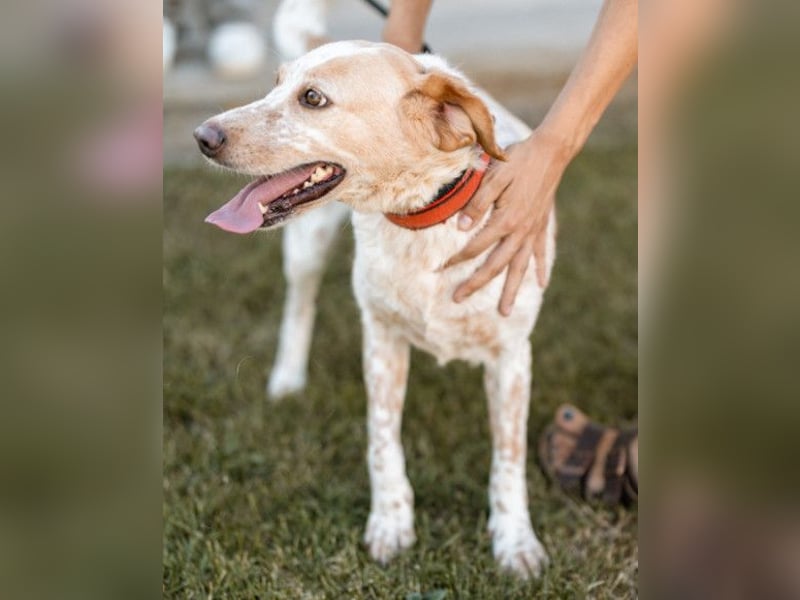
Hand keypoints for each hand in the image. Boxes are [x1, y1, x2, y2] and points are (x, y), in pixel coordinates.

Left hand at [444, 130, 571, 315]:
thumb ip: (476, 204)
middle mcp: (520, 232)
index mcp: (505, 221)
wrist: (551, 152)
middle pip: (495, 266)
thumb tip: (460, 229)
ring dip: (511, 291)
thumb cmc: (518, 161)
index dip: (456, 260)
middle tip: (457, 300)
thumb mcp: (493, 177)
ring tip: (504, 313)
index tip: (438, 269)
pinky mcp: (542, 226)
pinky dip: (541, 269)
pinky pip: (540, 253)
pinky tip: (541, 285)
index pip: (475, 248)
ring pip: (519, 268)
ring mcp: (533, 231)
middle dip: (475, 284)